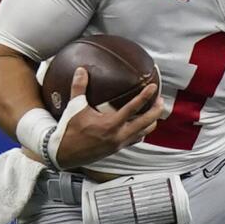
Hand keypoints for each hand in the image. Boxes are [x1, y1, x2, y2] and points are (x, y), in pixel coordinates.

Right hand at [49, 67, 163, 168]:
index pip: (133, 108)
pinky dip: (141, 132)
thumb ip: (79, 87)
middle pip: (146, 123)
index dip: (145, 97)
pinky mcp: (117, 149)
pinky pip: (135, 140)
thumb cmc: (69, 130)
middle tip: (161, 100)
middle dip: (156, 111)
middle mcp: (119, 136)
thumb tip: (81, 70)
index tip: (154, 88)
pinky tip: (141, 126)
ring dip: (151, 122)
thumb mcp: (75, 107)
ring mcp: (119, 144)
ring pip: (143, 133)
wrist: (64, 153)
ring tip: (155, 113)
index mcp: (110, 124)